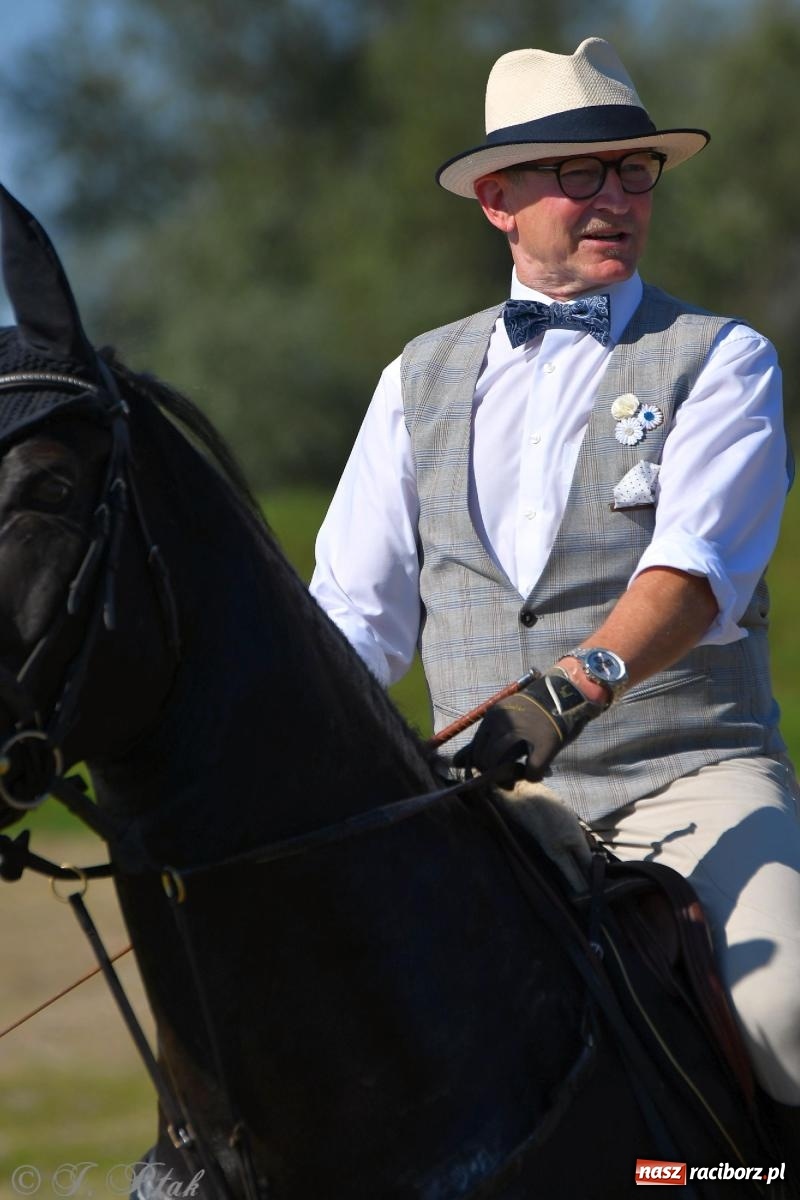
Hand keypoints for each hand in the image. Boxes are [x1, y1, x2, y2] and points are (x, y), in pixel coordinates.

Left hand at [453, 669, 605, 781]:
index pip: (475, 750)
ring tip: (519, 775)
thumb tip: (457, 763)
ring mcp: (524, 733)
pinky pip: (531, 772)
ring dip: (509, 779)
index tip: (491, 770)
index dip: (482, 765)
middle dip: (493, 774)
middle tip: (507, 776)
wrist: (565, 695)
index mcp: (492, 718)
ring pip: (502, 767)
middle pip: (485, 761)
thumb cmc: (532, 711)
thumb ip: (480, 741)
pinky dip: (532, 776)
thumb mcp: (503, 721)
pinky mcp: (545, 745)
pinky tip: (537, 772)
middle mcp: (503, 723)